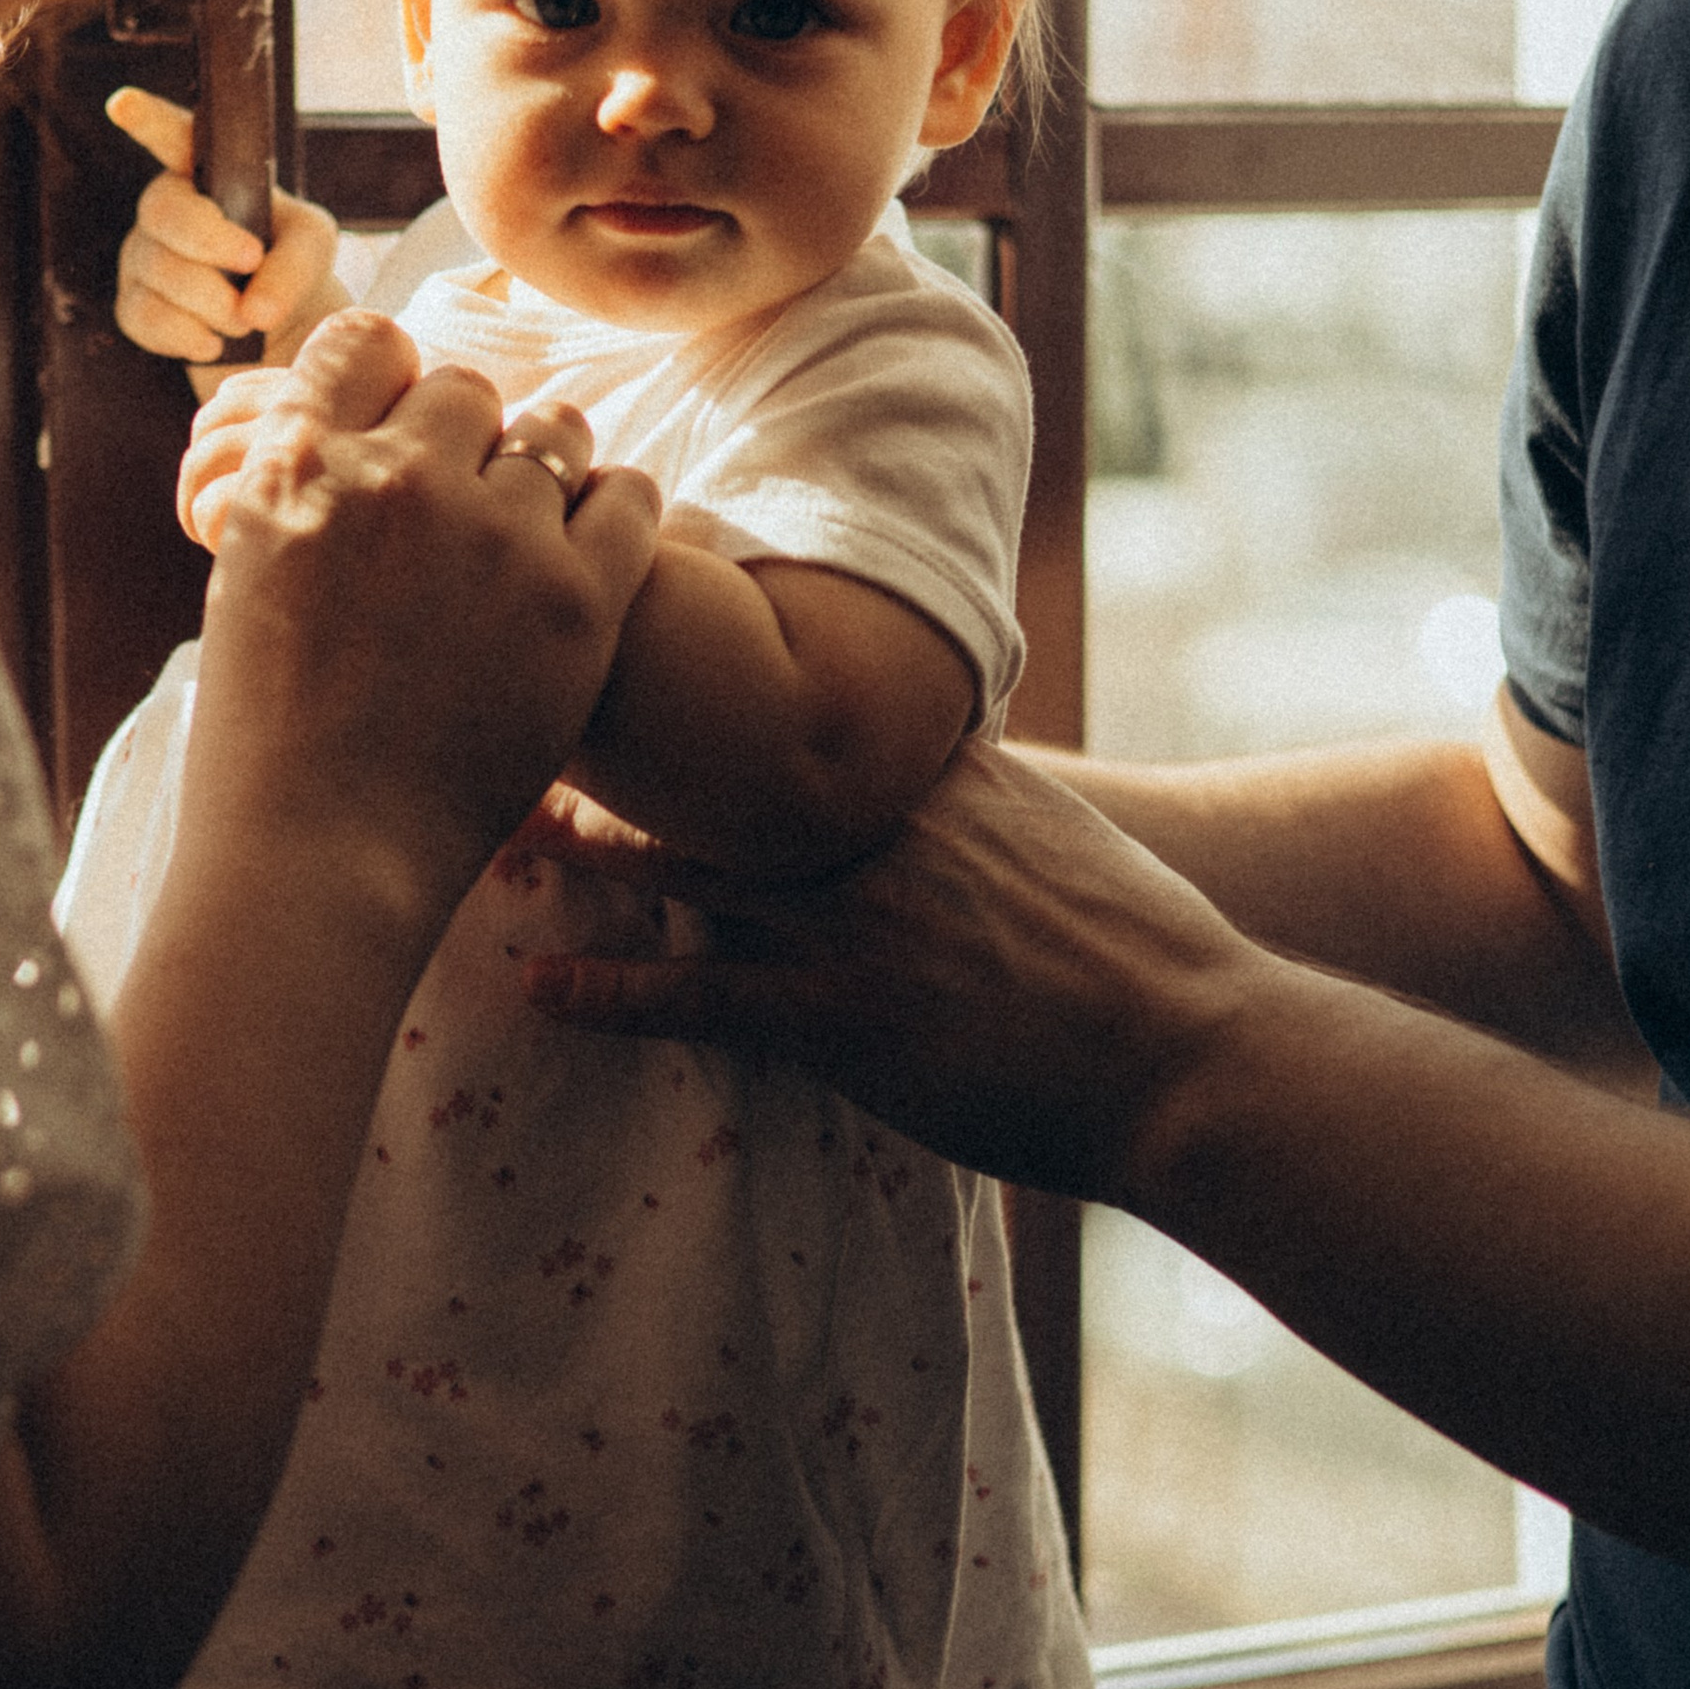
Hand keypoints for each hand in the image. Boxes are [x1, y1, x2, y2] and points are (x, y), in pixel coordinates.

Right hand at [108, 87, 341, 390]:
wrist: (273, 329)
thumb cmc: (289, 266)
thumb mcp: (311, 248)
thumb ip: (294, 265)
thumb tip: (255, 309)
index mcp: (207, 173)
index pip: (174, 138)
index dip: (148, 120)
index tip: (124, 104)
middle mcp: (167, 206)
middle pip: (163, 211)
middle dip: (210, 244)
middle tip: (251, 264)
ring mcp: (142, 255)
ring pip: (160, 271)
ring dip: (215, 303)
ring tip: (244, 318)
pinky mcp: (133, 306)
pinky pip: (147, 318)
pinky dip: (189, 336)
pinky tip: (213, 342)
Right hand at [177, 313, 660, 913]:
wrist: (324, 853)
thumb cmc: (269, 736)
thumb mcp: (250, 575)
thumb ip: (305, 488)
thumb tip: (357, 431)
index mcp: (298, 465)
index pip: (364, 339)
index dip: (390, 376)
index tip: (401, 422)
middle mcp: (400, 478)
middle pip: (465, 389)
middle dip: (466, 437)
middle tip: (463, 508)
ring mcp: (496, 535)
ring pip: (554, 430)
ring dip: (544, 468)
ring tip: (526, 536)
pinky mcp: (579, 598)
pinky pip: (628, 496)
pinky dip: (612, 515)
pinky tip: (586, 560)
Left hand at [527, 736, 1264, 1199]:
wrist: (1190, 1048)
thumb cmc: (1141, 948)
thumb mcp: (1064, 833)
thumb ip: (985, 791)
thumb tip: (952, 759)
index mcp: (932, 776)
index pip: (802, 706)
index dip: (711, 680)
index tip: (631, 640)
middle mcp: (878, 832)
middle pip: (721, 772)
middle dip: (622, 747)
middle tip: (528, 714)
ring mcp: (855, 921)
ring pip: (686, 869)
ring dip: (587, 853)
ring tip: (500, 832)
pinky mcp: (845, 1017)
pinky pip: (701, 999)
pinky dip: (612, 991)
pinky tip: (541, 986)